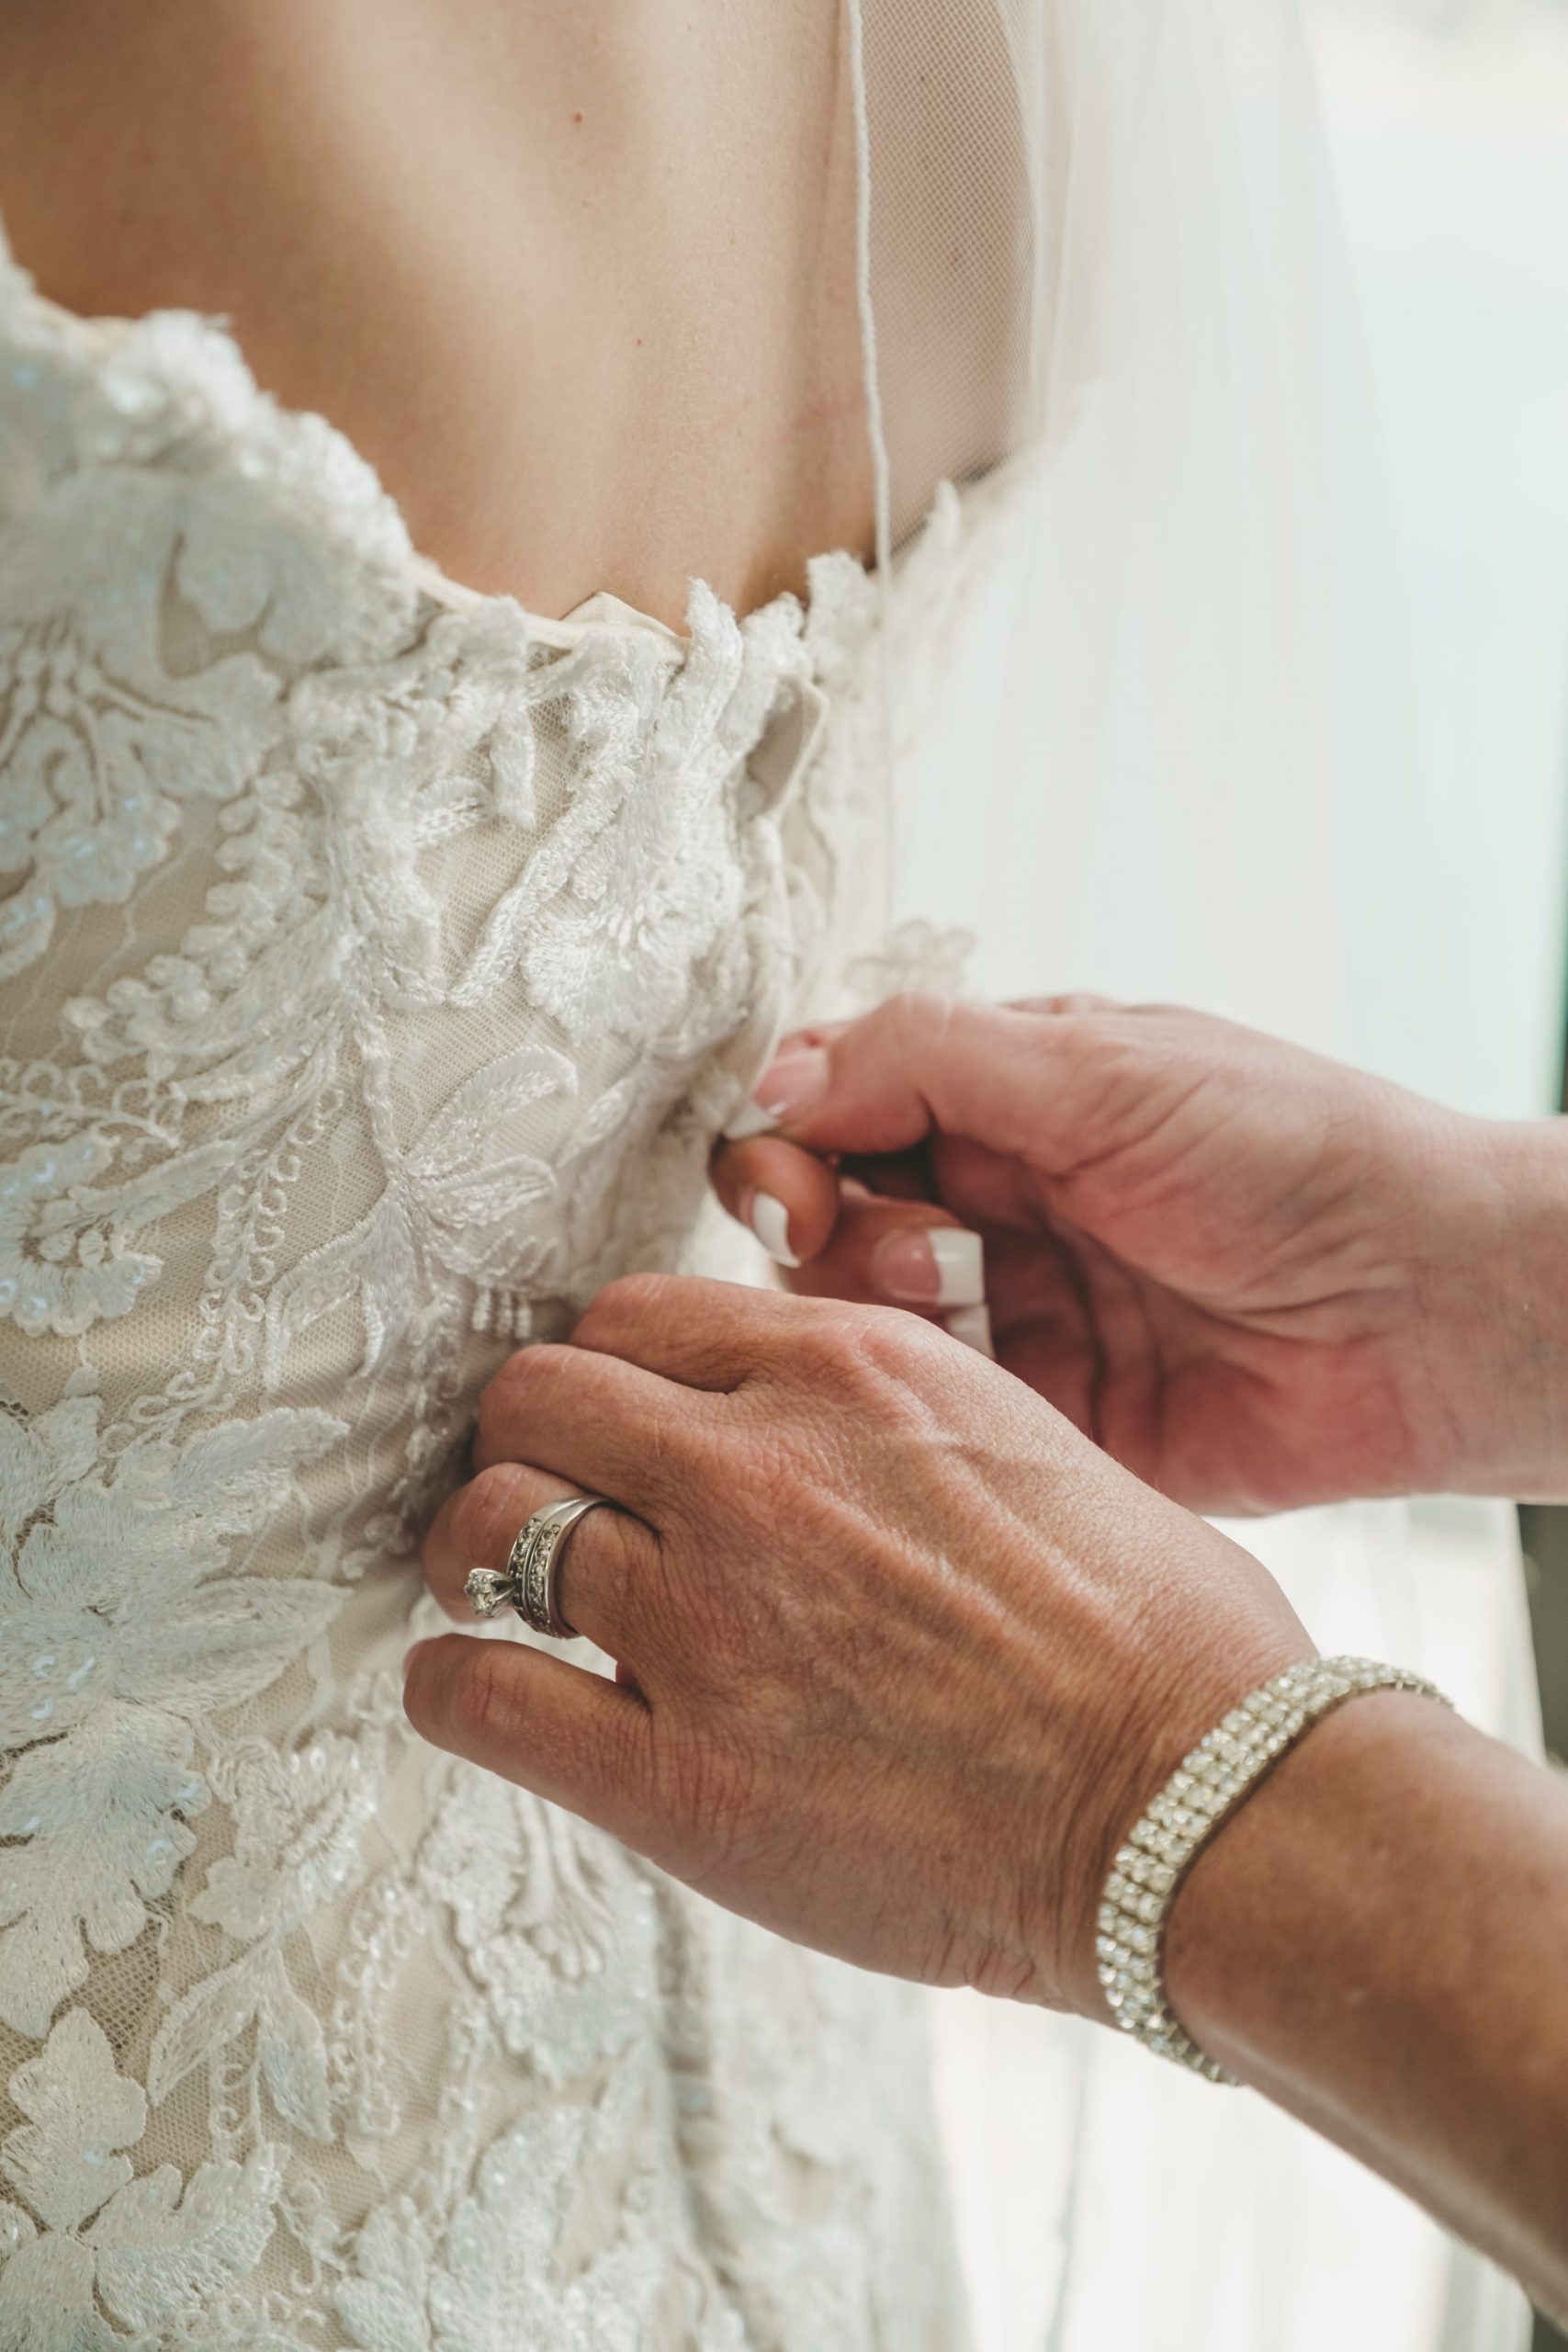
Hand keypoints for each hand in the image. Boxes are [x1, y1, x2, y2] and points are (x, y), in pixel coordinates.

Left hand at [405, 1274, 1309, 2012]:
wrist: (1205, 1808)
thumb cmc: (1163, 1640)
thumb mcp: (1028, 1442)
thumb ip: (887, 1421)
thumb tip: (810, 1440)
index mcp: (854, 1370)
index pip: (637, 1315)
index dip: (607, 1371)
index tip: (611, 1425)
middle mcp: (760, 1466)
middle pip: (538, 1395)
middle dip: (524, 1443)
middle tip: (535, 1501)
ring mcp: (709, 1616)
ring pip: (491, 1523)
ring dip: (472, 1553)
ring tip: (489, 1593)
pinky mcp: (681, 1775)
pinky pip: (479, 1695)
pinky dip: (455, 1688)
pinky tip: (480, 1695)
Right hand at [712, 995, 1566, 1510]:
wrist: (1425, 1308)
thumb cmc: (1294, 1155)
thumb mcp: (1102, 1069)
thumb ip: (926, 1058)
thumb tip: (778, 1080)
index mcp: (1012, 1094)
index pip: (842, 1095)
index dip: (794, 1127)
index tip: (797, 1159)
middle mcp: (1003, 1198)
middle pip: (830, 1207)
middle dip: (824, 1218)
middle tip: (877, 1238)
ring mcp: (1020, 1308)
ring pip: (861, 1311)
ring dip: (876, 1297)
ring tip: (950, 1291)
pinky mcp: (1044, 1413)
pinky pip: (932, 1404)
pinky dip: (921, 1387)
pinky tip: (971, 1370)